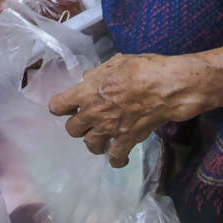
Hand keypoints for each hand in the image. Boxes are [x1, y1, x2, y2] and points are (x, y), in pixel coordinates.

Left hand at [49, 52, 210, 166]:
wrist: (165, 87)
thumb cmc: (142, 68)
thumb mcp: (116, 62)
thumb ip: (97, 73)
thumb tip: (87, 79)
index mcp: (86, 92)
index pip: (58, 105)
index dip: (60, 107)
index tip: (66, 107)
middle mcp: (93, 113)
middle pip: (72, 129)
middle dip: (78, 126)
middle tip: (88, 122)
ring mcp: (109, 129)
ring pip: (90, 145)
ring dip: (94, 143)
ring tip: (101, 140)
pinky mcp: (126, 140)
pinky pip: (115, 158)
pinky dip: (116, 159)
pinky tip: (119, 157)